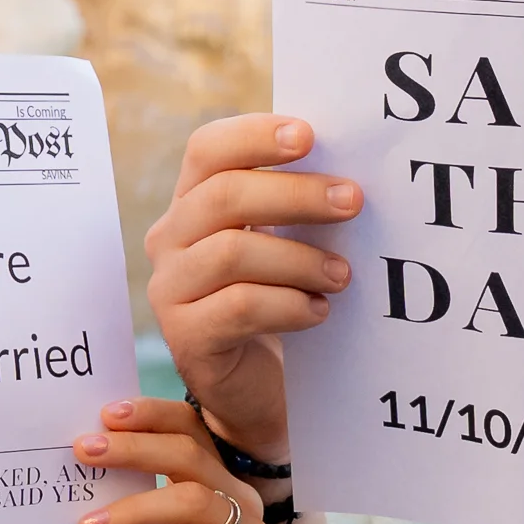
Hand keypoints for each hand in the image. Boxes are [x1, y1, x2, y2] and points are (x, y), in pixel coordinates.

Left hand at [73, 398, 286, 523]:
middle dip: (134, 450)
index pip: (190, 430)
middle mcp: (239, 503)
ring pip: (200, 500)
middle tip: (85, 452)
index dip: (152, 415)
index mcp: (212, 482)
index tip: (105, 415)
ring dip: (138, 508)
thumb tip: (81, 446)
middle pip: (192, 456)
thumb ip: (123, 491)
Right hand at [143, 114, 360, 462]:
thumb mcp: (280, 243)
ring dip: (299, 258)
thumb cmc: (276, 300)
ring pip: (232, 252)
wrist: (256, 388)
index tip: (309, 136)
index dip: (254, 136)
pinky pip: (238, 308)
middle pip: (223, 196)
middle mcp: (171, 239)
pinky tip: (319, 311)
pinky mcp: (186, 338)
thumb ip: (294, 205)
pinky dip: (289, 305)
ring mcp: (171, 289)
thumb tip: (347, 172)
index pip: (207, 150)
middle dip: (296, 195)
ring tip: (343, 275)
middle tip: (353, 201)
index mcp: (192, 202)